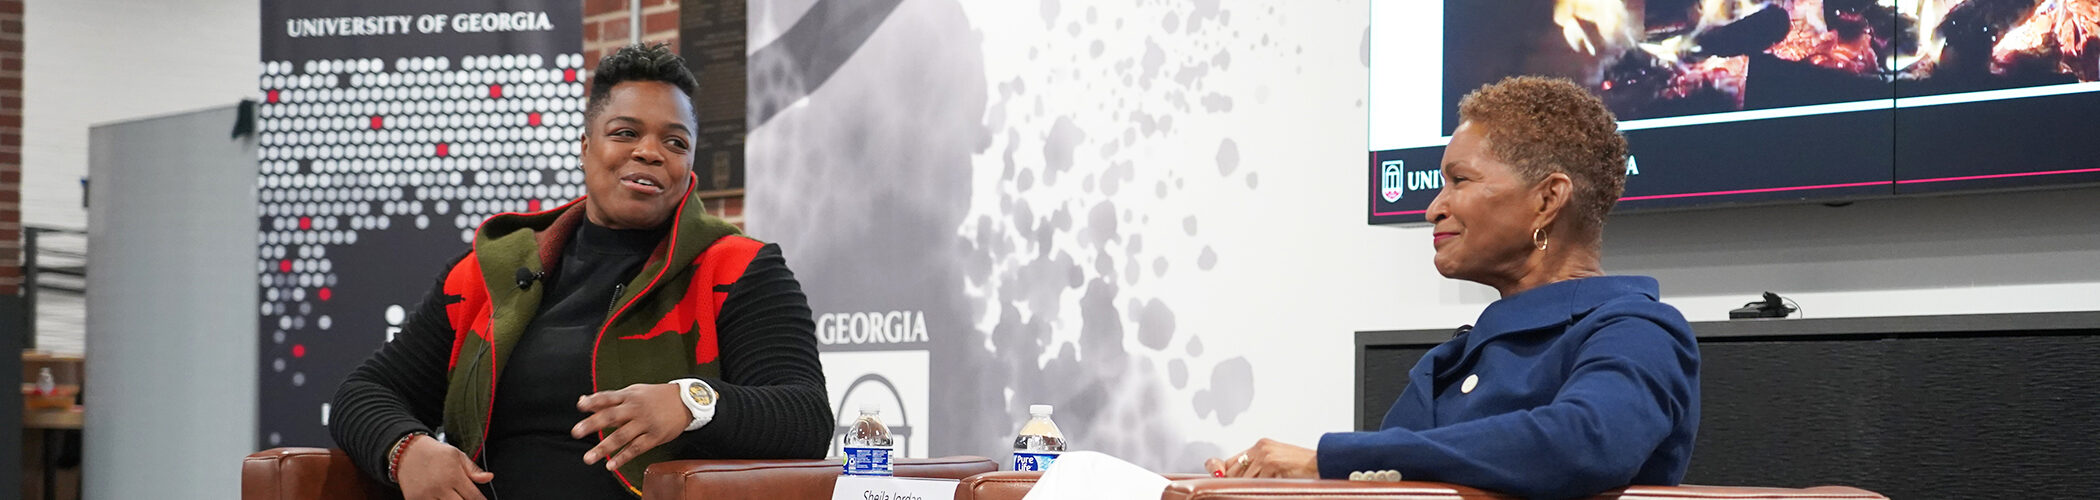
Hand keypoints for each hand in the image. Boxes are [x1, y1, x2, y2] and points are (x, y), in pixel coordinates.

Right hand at [395, 436, 494, 499]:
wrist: (408, 452)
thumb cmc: (435, 454)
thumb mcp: (457, 456)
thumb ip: (474, 470)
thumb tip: (489, 478)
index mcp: (454, 476)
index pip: (474, 497)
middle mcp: (440, 487)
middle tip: (465, 497)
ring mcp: (426, 496)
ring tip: (452, 496)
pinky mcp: (413, 499)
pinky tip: (441, 498)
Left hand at [572, 383, 693, 469]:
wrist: (686, 401)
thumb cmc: (655, 397)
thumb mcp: (633, 392)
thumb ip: (608, 399)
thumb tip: (582, 402)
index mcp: (629, 395)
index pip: (608, 397)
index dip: (594, 401)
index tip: (580, 406)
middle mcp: (636, 408)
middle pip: (611, 416)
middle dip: (593, 424)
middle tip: (576, 432)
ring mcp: (646, 423)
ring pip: (622, 436)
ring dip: (604, 447)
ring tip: (588, 458)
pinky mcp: (655, 436)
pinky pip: (636, 448)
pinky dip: (623, 457)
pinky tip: (611, 465)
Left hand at [1205, 438, 1319, 478]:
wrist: (1320, 463)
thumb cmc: (1300, 469)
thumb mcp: (1275, 465)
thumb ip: (1256, 469)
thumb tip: (1232, 479)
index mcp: (1260, 446)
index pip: (1231, 460)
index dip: (1221, 470)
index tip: (1216, 474)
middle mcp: (1260, 447)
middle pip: (1233, 470)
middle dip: (1234, 482)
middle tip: (1244, 487)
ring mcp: (1265, 454)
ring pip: (1244, 479)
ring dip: (1250, 486)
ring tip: (1267, 484)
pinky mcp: (1271, 462)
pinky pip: (1256, 481)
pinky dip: (1260, 487)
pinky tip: (1272, 485)